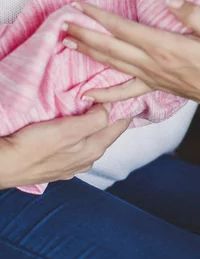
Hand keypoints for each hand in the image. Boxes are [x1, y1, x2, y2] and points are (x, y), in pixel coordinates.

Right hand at [0, 105, 130, 188]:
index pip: (119, 126)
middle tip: (112, 97)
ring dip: (95, 125)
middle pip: (106, 133)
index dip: (125, 109)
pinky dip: (80, 134)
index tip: (128, 94)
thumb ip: (95, 121)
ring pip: (91, 139)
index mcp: (94, 149)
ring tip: (94, 109)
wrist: (5, 164)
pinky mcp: (57, 164)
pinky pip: (76, 146)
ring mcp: (72, 164)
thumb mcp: (69, 130)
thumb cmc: (35, 147)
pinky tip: (74, 129)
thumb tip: (110, 109)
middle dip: (111, 116)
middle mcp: (87, 159)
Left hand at [61, 0, 199, 109]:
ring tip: (68, 43)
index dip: (100, 17)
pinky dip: (104, 94)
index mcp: (165, 46)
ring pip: (113, 65)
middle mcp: (153, 63)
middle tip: (63, 23)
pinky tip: (87, 94)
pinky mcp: (154, 86)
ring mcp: (151, 77)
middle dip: (85, 34)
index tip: (80, 6)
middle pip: (111, 47)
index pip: (124, 29)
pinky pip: (125, 92)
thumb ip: (193, 13)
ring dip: (89, 54)